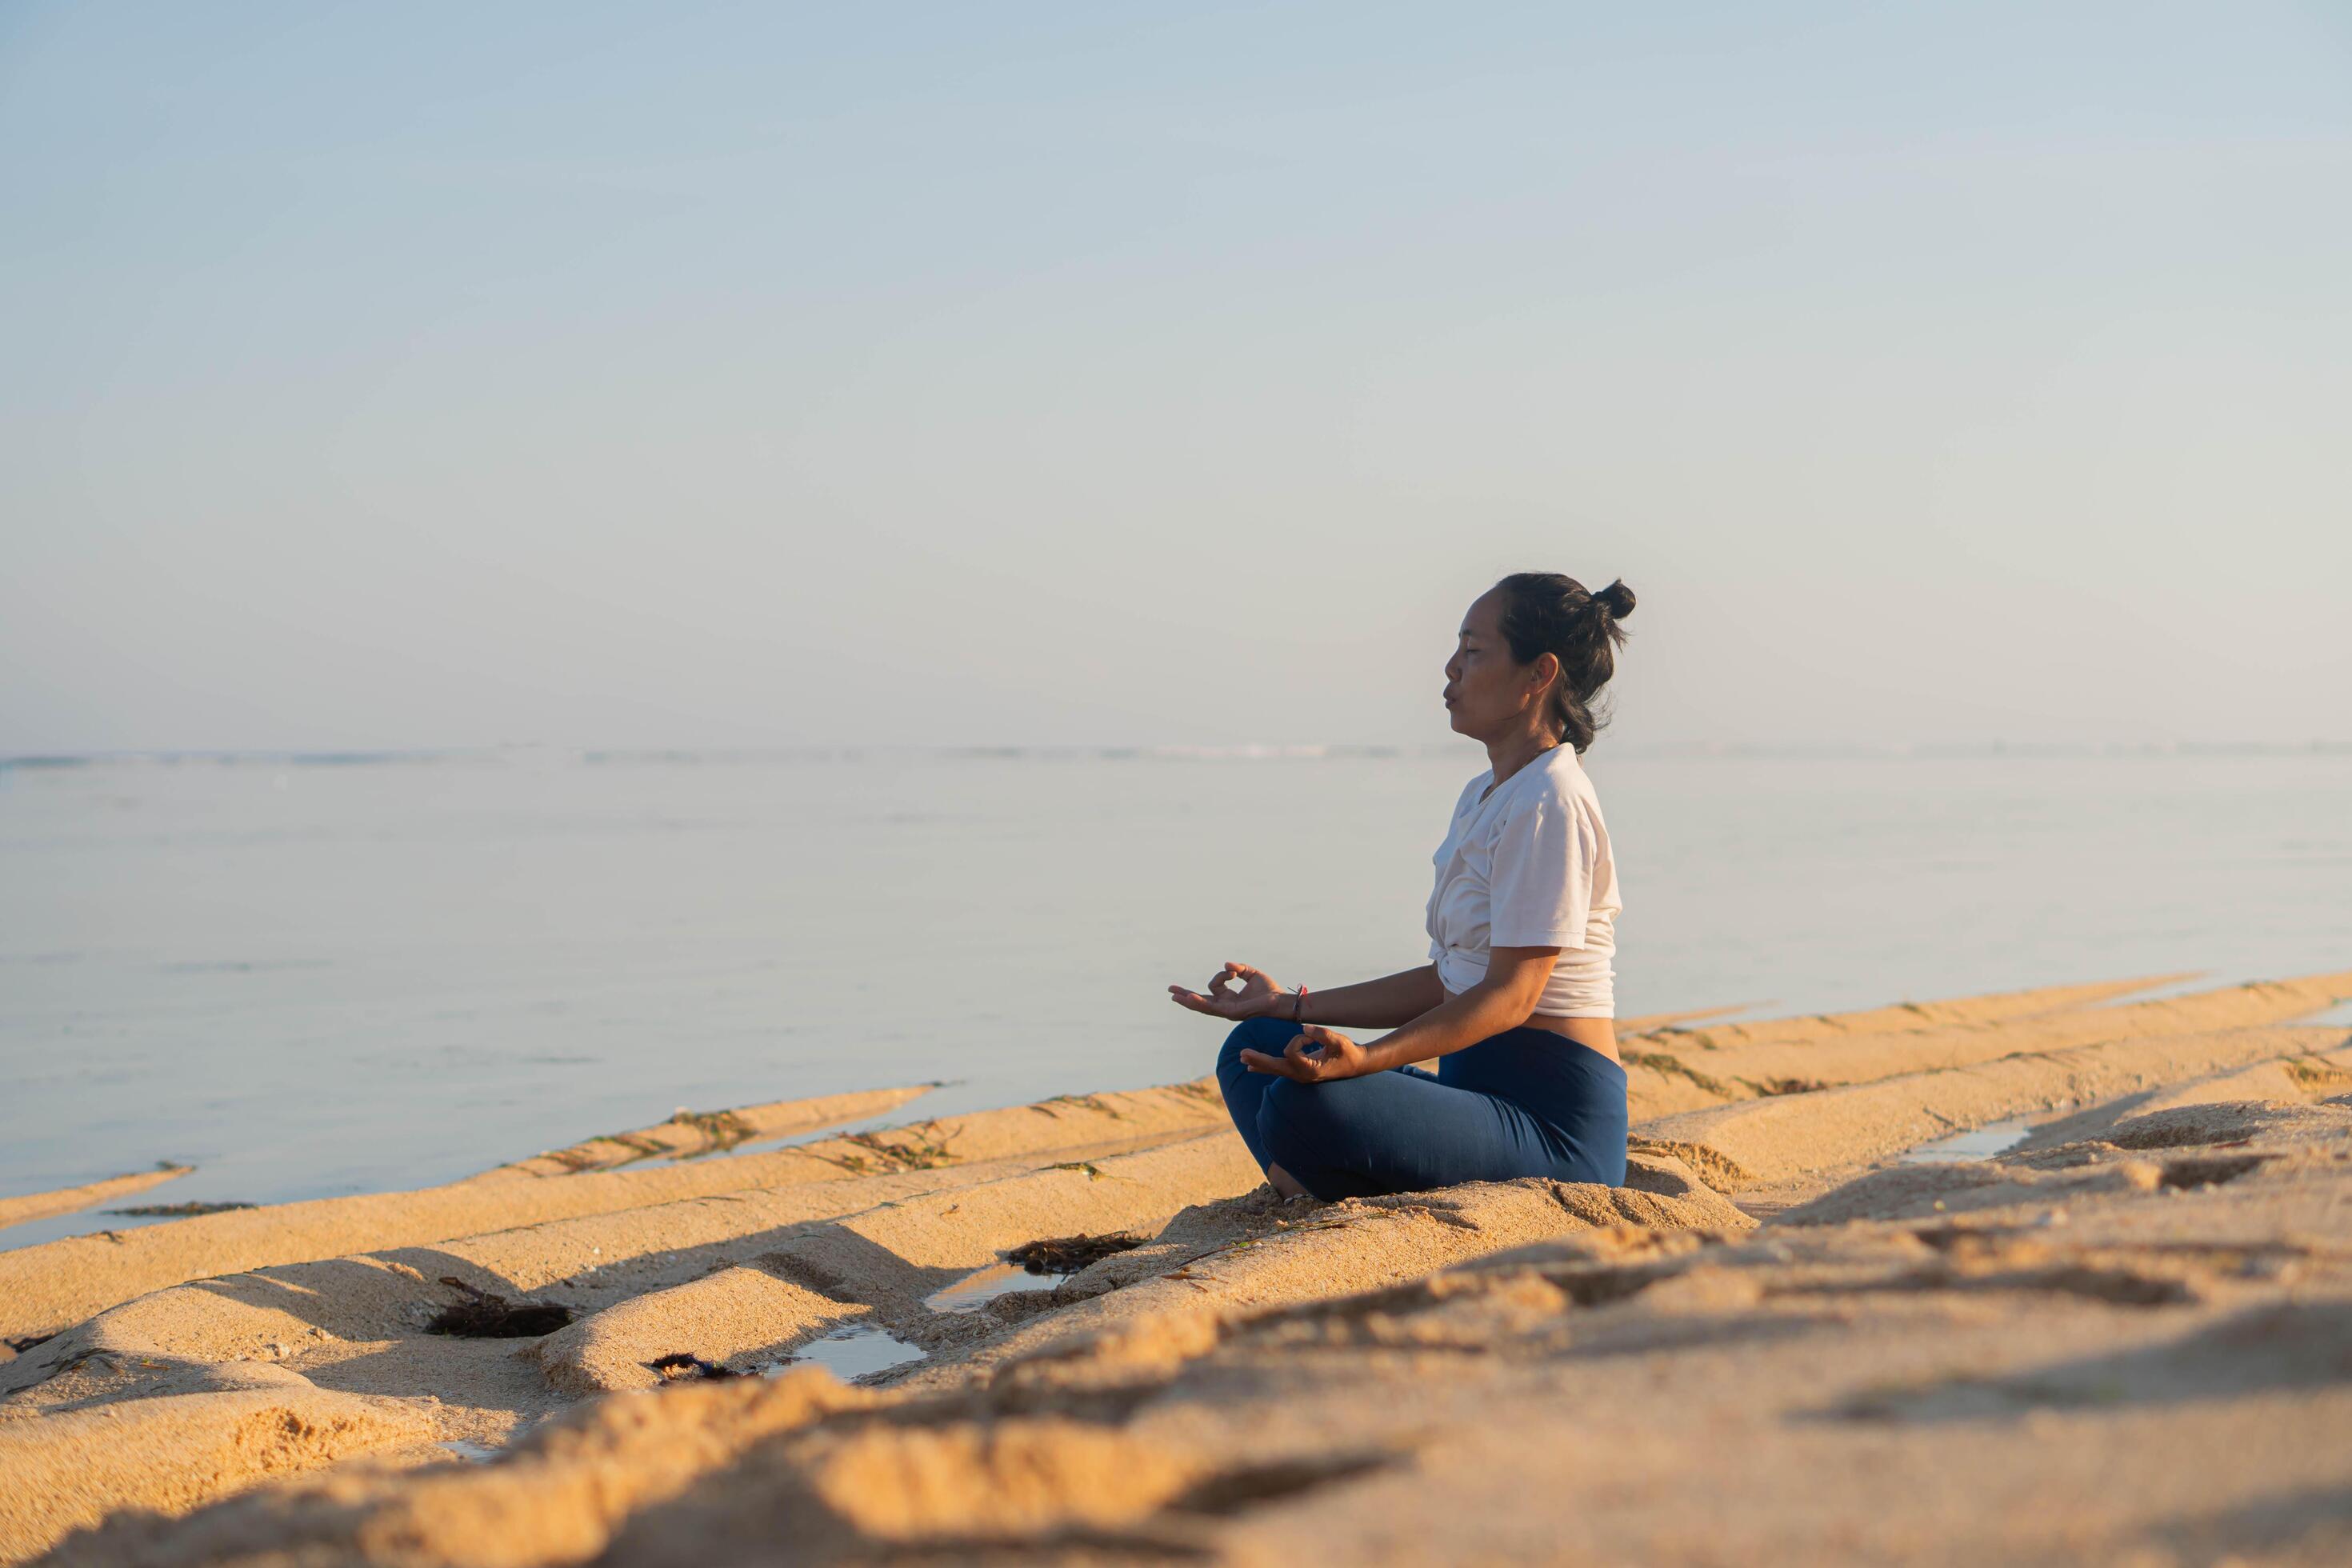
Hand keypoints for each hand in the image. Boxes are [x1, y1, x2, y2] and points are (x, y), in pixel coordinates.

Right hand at [1168, 960, 1288, 1020]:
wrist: (1281, 1002)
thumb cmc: (1269, 990)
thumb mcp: (1252, 974)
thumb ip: (1239, 969)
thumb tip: (1226, 965)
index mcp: (1229, 999)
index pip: (1214, 986)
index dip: (1222, 975)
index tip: (1234, 971)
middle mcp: (1226, 1007)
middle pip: (1200, 1002)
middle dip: (1185, 996)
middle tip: (1170, 991)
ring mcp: (1227, 1011)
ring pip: (1203, 1006)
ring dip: (1188, 1001)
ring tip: (1174, 996)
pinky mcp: (1232, 1012)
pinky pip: (1212, 1007)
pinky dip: (1200, 1002)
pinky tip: (1190, 998)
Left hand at [1239, 1023, 1370, 1082]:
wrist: (1356, 1065)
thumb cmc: (1349, 1053)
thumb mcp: (1340, 1041)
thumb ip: (1323, 1034)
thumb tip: (1304, 1027)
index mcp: (1310, 1069)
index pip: (1291, 1051)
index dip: (1298, 1038)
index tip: (1309, 1035)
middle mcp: (1302, 1075)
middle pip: (1275, 1066)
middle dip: (1259, 1059)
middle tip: (1242, 1054)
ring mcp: (1300, 1076)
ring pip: (1275, 1069)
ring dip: (1259, 1062)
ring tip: (1242, 1059)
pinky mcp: (1299, 1073)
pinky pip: (1279, 1069)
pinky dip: (1266, 1066)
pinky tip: (1252, 1067)